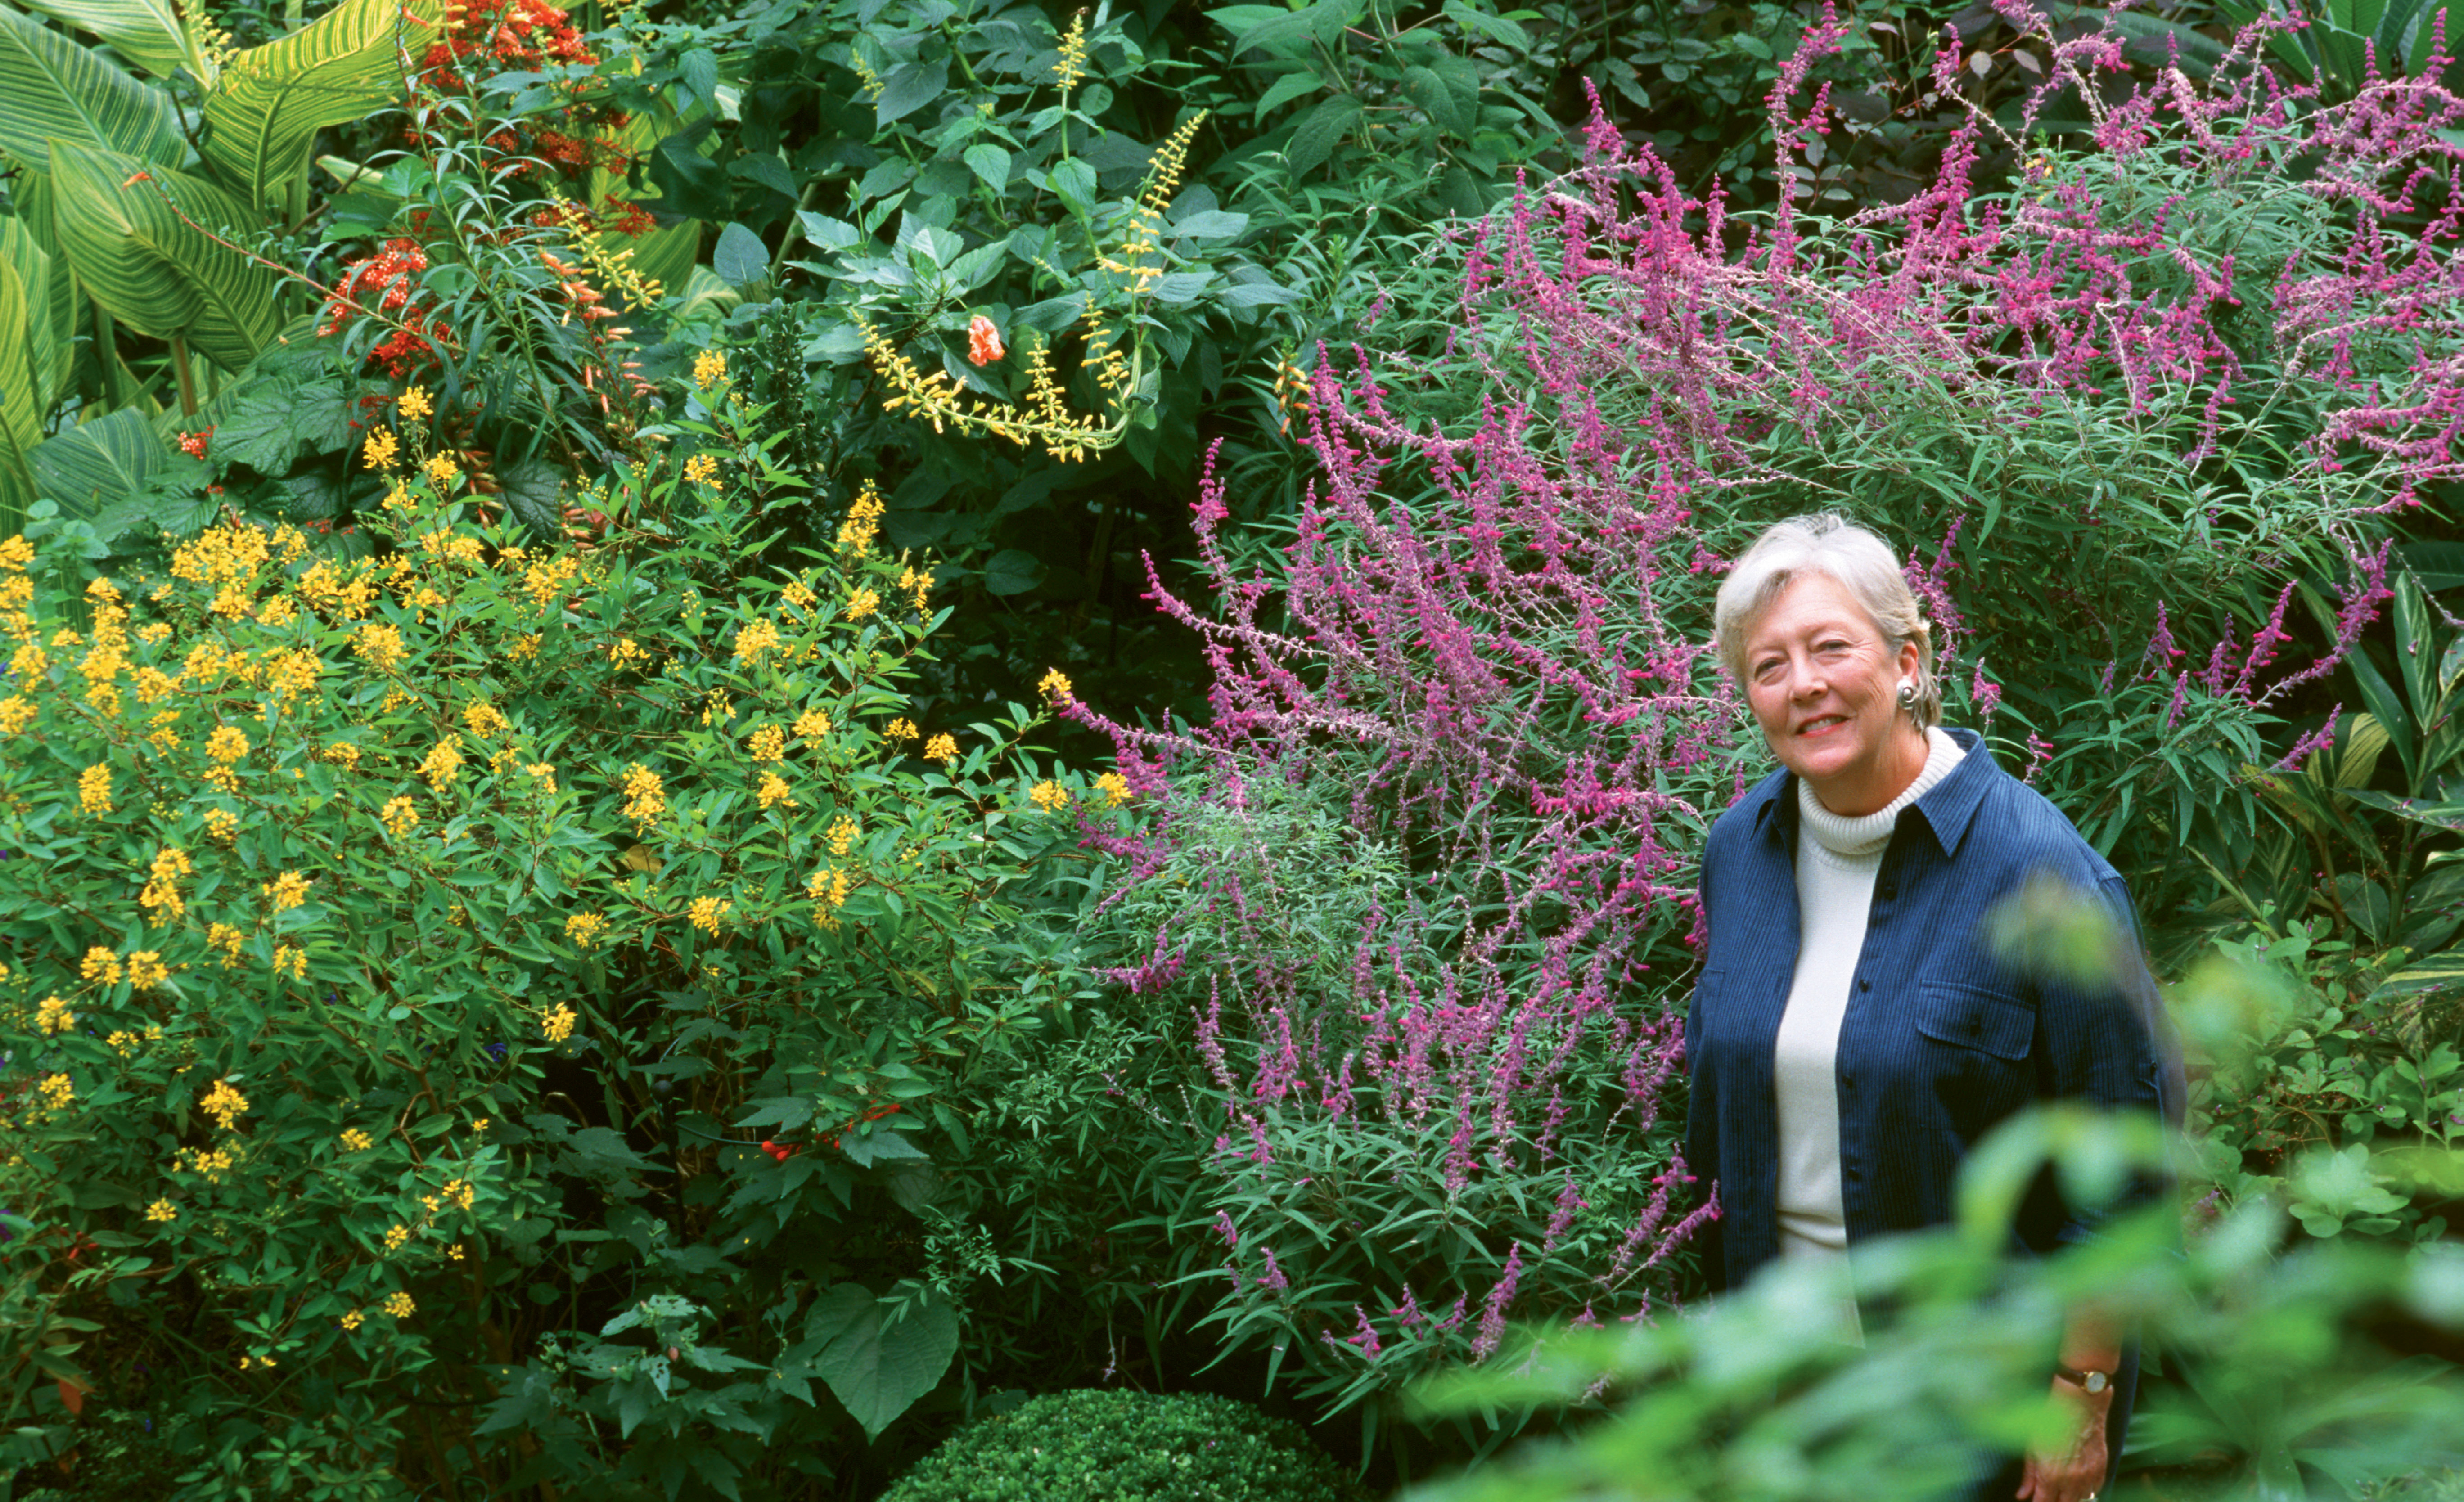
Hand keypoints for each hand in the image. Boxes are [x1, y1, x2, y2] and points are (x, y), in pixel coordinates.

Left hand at [2015, 1374, 2109, 1500]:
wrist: (2079, 1405)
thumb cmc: (2050, 1422)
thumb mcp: (2032, 1447)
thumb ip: (2029, 1475)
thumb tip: (2022, 1495)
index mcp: (2051, 1476)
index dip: (2039, 1501)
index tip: (2036, 1498)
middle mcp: (2071, 1480)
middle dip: (2054, 1499)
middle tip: (2048, 1490)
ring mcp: (2089, 1476)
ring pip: (2079, 1499)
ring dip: (2069, 1496)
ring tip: (2061, 1485)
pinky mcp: (2102, 1469)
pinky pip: (2094, 1490)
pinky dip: (2086, 1489)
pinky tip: (2077, 1480)